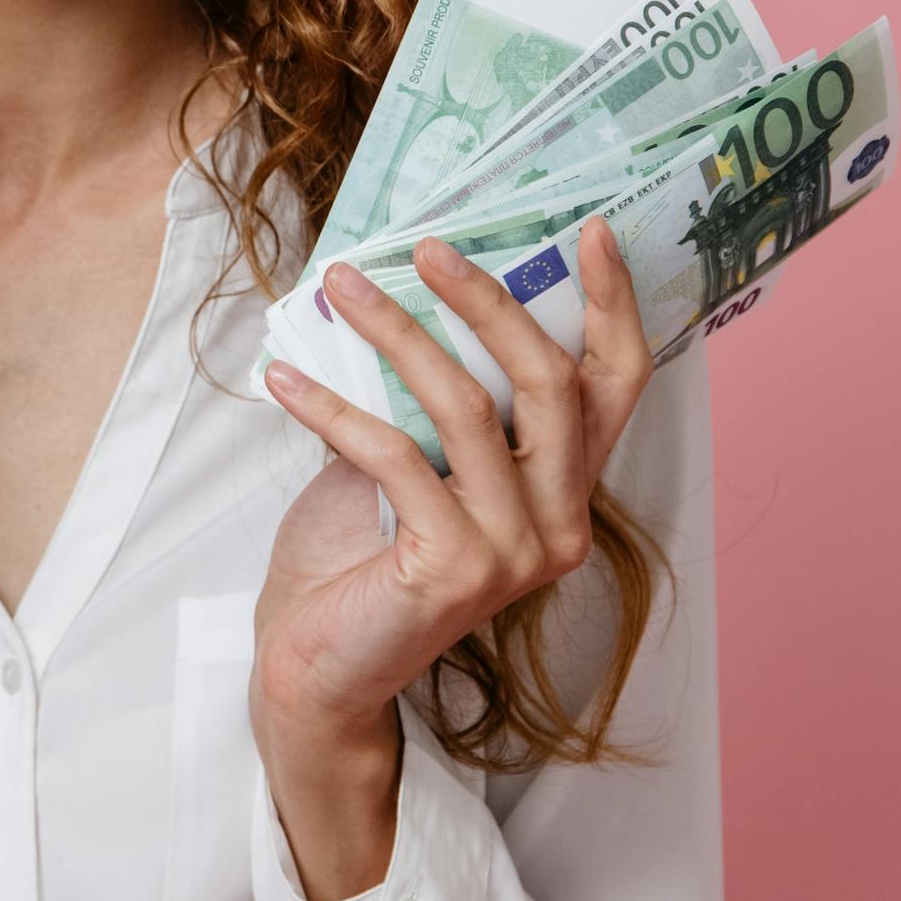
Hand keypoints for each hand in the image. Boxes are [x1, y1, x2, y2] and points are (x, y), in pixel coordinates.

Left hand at [252, 219, 652, 900]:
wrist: (312, 671)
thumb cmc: (355, 566)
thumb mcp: (407, 465)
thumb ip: (430, 404)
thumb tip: (406, 297)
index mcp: (562, 495)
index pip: (614, 387)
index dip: (613, 306)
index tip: (593, 229)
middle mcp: (557, 525)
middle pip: (552, 384)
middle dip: (490, 300)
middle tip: (429, 247)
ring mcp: (513, 553)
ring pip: (470, 409)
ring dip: (398, 334)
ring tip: (342, 286)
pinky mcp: (454, 569)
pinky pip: (397, 456)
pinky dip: (335, 407)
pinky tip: (285, 379)